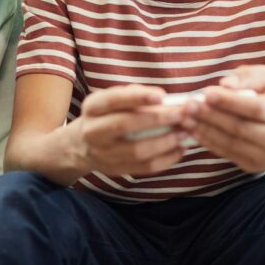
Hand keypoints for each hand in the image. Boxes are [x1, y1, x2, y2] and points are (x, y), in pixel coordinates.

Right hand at [73, 84, 188, 175]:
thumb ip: (133, 95)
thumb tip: (165, 98)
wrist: (80, 145)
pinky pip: (144, 167)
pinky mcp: (116, 170)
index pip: (114, 100)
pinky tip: (179, 149)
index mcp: (93, 107)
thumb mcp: (111, 99)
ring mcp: (103, 154)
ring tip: (184, 133)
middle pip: (125, 125)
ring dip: (165, 142)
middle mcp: (93, 131)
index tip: (161, 95)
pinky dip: (166, 159)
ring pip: (137, 150)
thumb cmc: (106, 115)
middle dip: (156, 119)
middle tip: (181, 114)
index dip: (137, 97)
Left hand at [181, 66, 264, 173]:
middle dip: (211, 116)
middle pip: (240, 128)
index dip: (230, 102)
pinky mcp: (254, 167)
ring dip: (205, 130)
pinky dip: (208, 142)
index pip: (255, 109)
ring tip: (185, 117)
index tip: (206, 93)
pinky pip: (227, 153)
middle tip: (188, 105)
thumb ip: (247, 76)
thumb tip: (225, 84)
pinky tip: (194, 130)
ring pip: (230, 143)